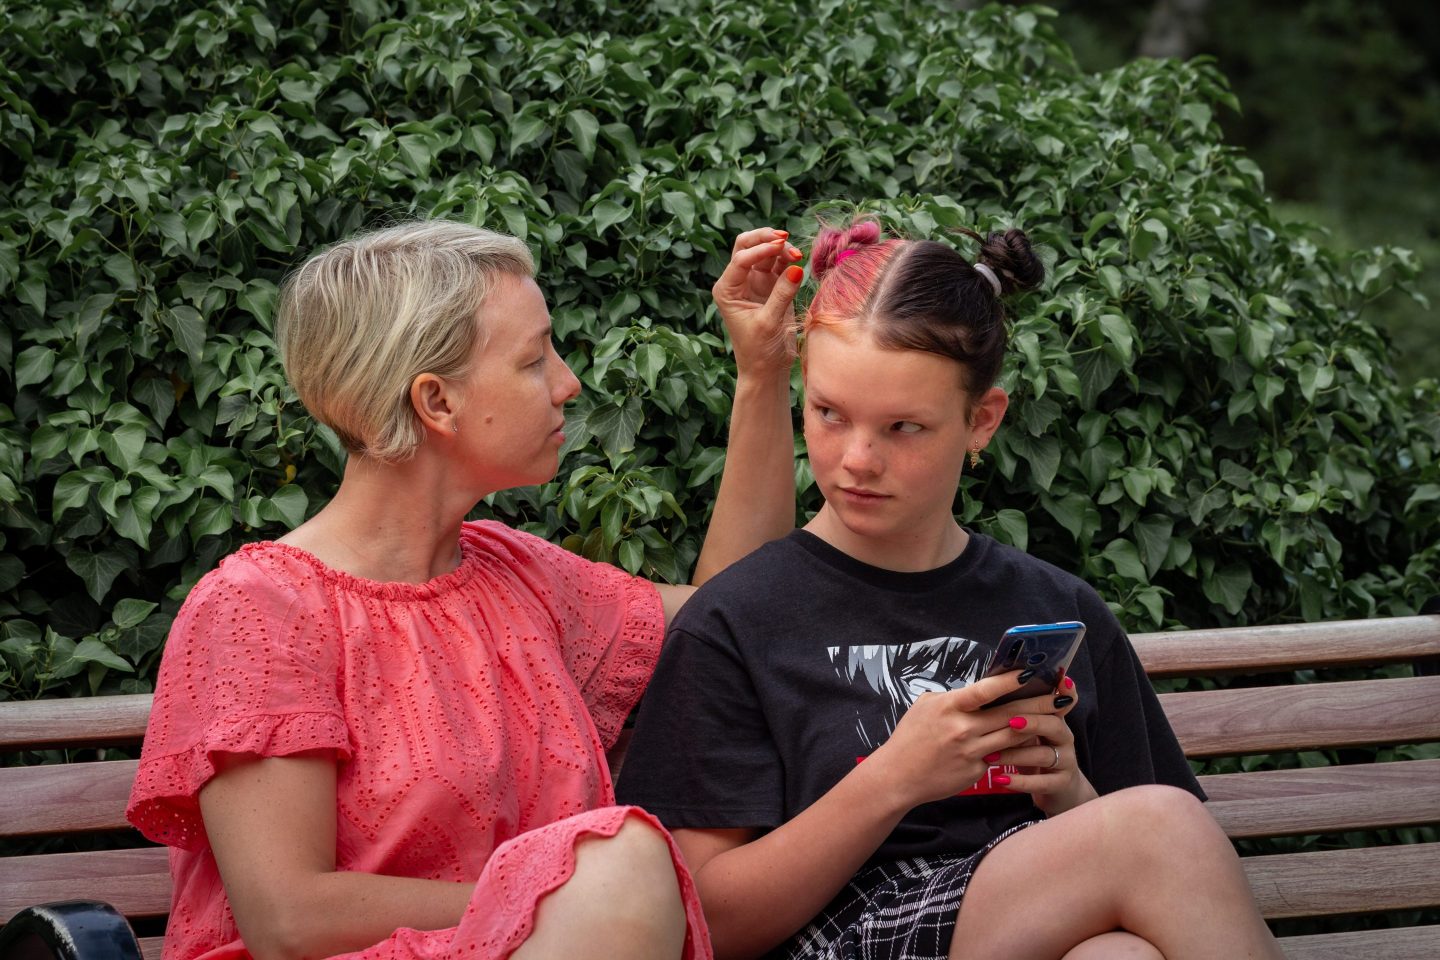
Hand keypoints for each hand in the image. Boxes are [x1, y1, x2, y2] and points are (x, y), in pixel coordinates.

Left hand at [711, 227, 804, 376]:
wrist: (766, 370)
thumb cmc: (760, 351)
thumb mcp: (770, 322)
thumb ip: (782, 294)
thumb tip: (797, 267)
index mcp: (727, 290)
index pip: (740, 259)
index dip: (760, 250)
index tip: (781, 247)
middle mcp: (738, 282)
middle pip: (747, 245)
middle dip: (765, 239)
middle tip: (785, 239)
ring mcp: (755, 282)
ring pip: (765, 252)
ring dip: (781, 249)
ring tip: (798, 255)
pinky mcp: (772, 287)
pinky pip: (779, 264)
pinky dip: (788, 259)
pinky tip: (798, 261)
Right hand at [867, 670, 1041, 809]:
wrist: (898, 776)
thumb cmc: (910, 738)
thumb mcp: (925, 707)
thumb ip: (952, 698)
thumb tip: (977, 693)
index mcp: (949, 707)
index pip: (984, 690)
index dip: (1010, 680)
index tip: (1031, 671)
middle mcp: (963, 729)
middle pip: (1009, 713)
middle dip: (1039, 703)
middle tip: (1062, 696)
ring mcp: (971, 751)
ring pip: (1012, 736)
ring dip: (1036, 726)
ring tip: (1056, 717)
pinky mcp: (976, 771)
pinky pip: (1003, 756)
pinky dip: (1018, 747)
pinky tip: (1033, 741)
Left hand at [986, 674, 1096, 814]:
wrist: (1054, 789)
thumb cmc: (1033, 752)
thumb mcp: (1029, 730)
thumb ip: (1017, 712)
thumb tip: (991, 687)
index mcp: (1054, 719)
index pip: (1063, 701)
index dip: (1065, 690)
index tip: (1061, 678)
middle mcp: (1064, 737)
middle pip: (1054, 725)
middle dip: (1033, 722)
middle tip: (1012, 722)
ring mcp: (1065, 761)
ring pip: (1044, 755)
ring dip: (1015, 755)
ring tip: (990, 757)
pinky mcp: (1061, 784)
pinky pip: (1041, 783)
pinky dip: (1020, 782)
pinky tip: (1000, 780)